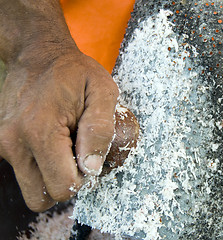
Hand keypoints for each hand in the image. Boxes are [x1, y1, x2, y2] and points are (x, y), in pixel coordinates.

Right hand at [0, 49, 118, 211]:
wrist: (39, 55)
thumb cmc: (75, 72)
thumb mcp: (102, 91)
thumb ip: (100, 130)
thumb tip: (90, 168)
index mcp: (40, 131)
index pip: (63, 187)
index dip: (83, 179)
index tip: (88, 154)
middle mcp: (13, 143)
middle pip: (42, 197)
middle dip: (65, 182)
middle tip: (77, 154)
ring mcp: (3, 145)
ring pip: (32, 189)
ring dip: (52, 177)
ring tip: (65, 147)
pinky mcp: (2, 144)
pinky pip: (24, 173)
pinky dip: (41, 167)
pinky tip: (53, 142)